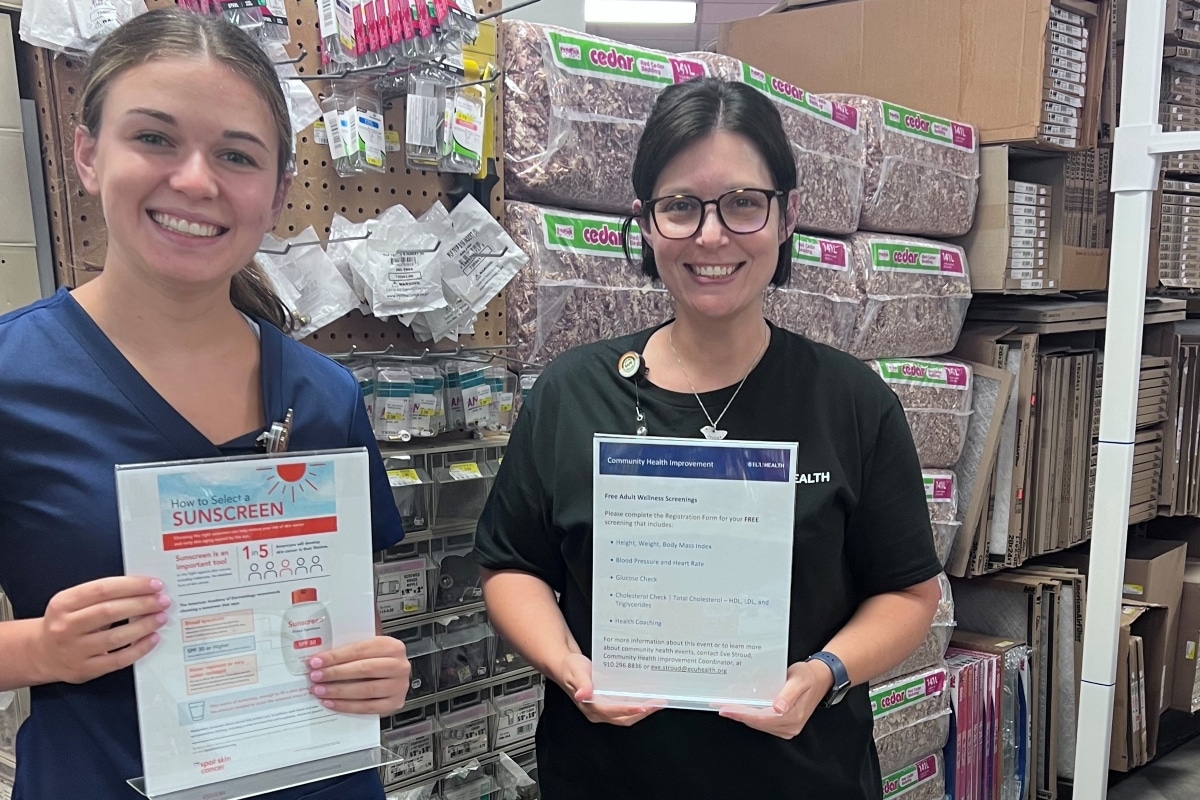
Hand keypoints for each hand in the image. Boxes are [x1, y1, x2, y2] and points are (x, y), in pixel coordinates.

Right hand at [35, 576, 169, 684]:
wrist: (41, 653)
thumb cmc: (66, 622)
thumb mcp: (73, 602)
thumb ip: (102, 594)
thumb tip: (143, 589)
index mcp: (64, 603)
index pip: (103, 589)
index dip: (132, 586)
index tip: (154, 584)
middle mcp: (66, 626)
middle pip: (110, 612)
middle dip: (142, 605)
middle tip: (162, 601)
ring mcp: (74, 650)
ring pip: (115, 637)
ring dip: (144, 626)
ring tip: (161, 617)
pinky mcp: (84, 669)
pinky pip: (117, 660)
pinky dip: (139, 649)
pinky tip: (152, 638)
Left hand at [307, 636, 409, 714]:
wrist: (394, 675)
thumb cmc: (377, 659)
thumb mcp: (369, 647)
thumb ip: (350, 649)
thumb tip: (321, 657)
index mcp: (392, 646)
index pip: (361, 650)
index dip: (336, 656)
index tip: (317, 661)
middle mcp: (399, 666)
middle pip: (364, 669)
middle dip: (336, 673)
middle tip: (316, 677)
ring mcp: (398, 686)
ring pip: (366, 690)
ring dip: (339, 691)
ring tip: (320, 691)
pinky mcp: (394, 704)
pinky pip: (368, 707)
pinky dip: (347, 706)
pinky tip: (332, 702)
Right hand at [556, 652, 662, 726]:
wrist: (567, 666)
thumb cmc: (570, 668)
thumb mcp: (575, 672)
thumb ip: (581, 683)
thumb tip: (583, 695)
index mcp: (590, 706)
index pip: (611, 711)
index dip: (627, 710)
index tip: (642, 706)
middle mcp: (597, 712)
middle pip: (623, 718)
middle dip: (642, 713)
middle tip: (658, 703)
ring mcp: (604, 710)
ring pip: (627, 716)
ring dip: (643, 711)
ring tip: (658, 702)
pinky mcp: (608, 705)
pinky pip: (625, 709)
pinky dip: (638, 706)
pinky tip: (647, 698)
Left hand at [718, 660, 832, 739]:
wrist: (821, 678)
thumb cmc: (809, 676)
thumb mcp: (799, 680)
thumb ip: (788, 694)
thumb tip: (778, 708)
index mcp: (793, 716)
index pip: (762, 718)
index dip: (742, 714)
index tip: (726, 709)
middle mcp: (790, 726)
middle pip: (758, 723)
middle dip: (738, 715)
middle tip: (719, 706)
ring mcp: (787, 727)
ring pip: (759, 724)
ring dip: (743, 716)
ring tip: (726, 707)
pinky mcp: (784, 724)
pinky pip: (763, 723)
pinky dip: (751, 716)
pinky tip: (741, 708)